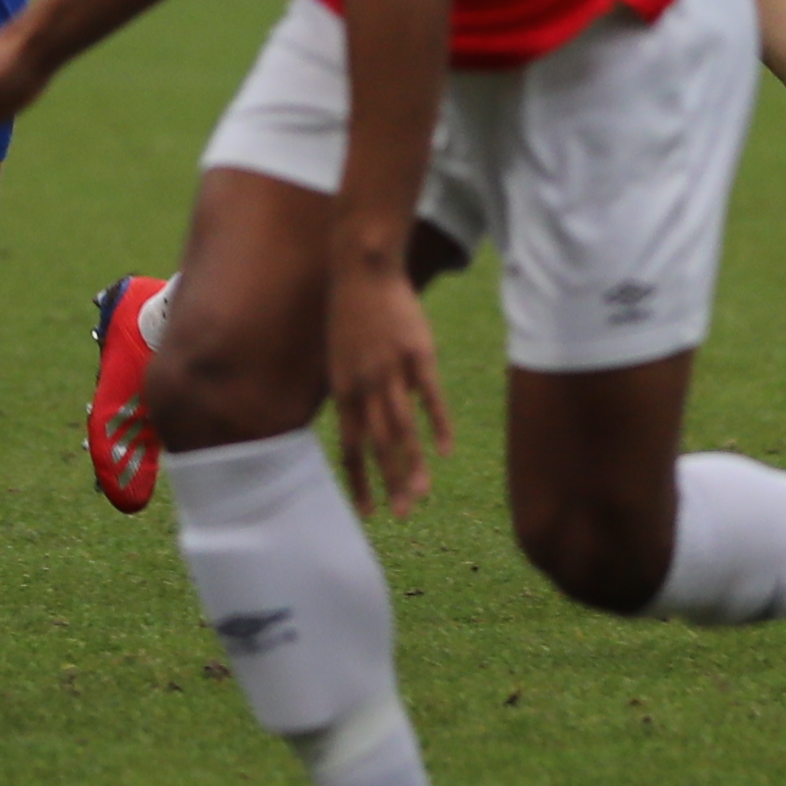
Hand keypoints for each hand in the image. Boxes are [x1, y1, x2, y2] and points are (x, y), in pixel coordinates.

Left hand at [327, 265, 451, 518]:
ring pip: (403, 428)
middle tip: (402, 515)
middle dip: (389, 484)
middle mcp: (365, 386)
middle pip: (378, 445)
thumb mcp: (340, 358)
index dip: (359, 481)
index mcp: (344, 390)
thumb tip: (367, 423)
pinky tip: (445, 451)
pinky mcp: (418, 354)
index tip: (368, 512)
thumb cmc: (351, 315)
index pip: (350, 447)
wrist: (363, 270)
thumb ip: (354, 393)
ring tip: (422, 493)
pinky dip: (438, 425)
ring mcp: (392, 371)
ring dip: (412, 464)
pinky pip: (430, 397)